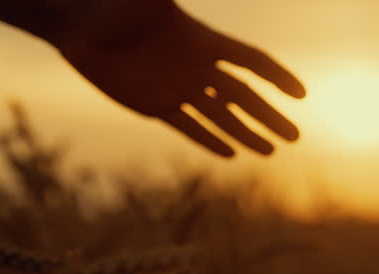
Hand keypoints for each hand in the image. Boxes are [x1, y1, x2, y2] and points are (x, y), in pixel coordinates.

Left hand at [56, 1, 304, 157]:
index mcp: (203, 41)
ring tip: (270, 151)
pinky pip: (189, 126)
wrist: (77, 23)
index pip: (251, 61)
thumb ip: (165, 0)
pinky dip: (209, 140)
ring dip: (247, 133)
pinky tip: (230, 153)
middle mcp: (196, 67)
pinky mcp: (155, 105)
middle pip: (243, 96)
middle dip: (270, 116)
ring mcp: (177, 88)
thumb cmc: (112, 3)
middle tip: (296, 137)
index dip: (277, 76)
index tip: (301, 94)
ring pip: (221, 116)